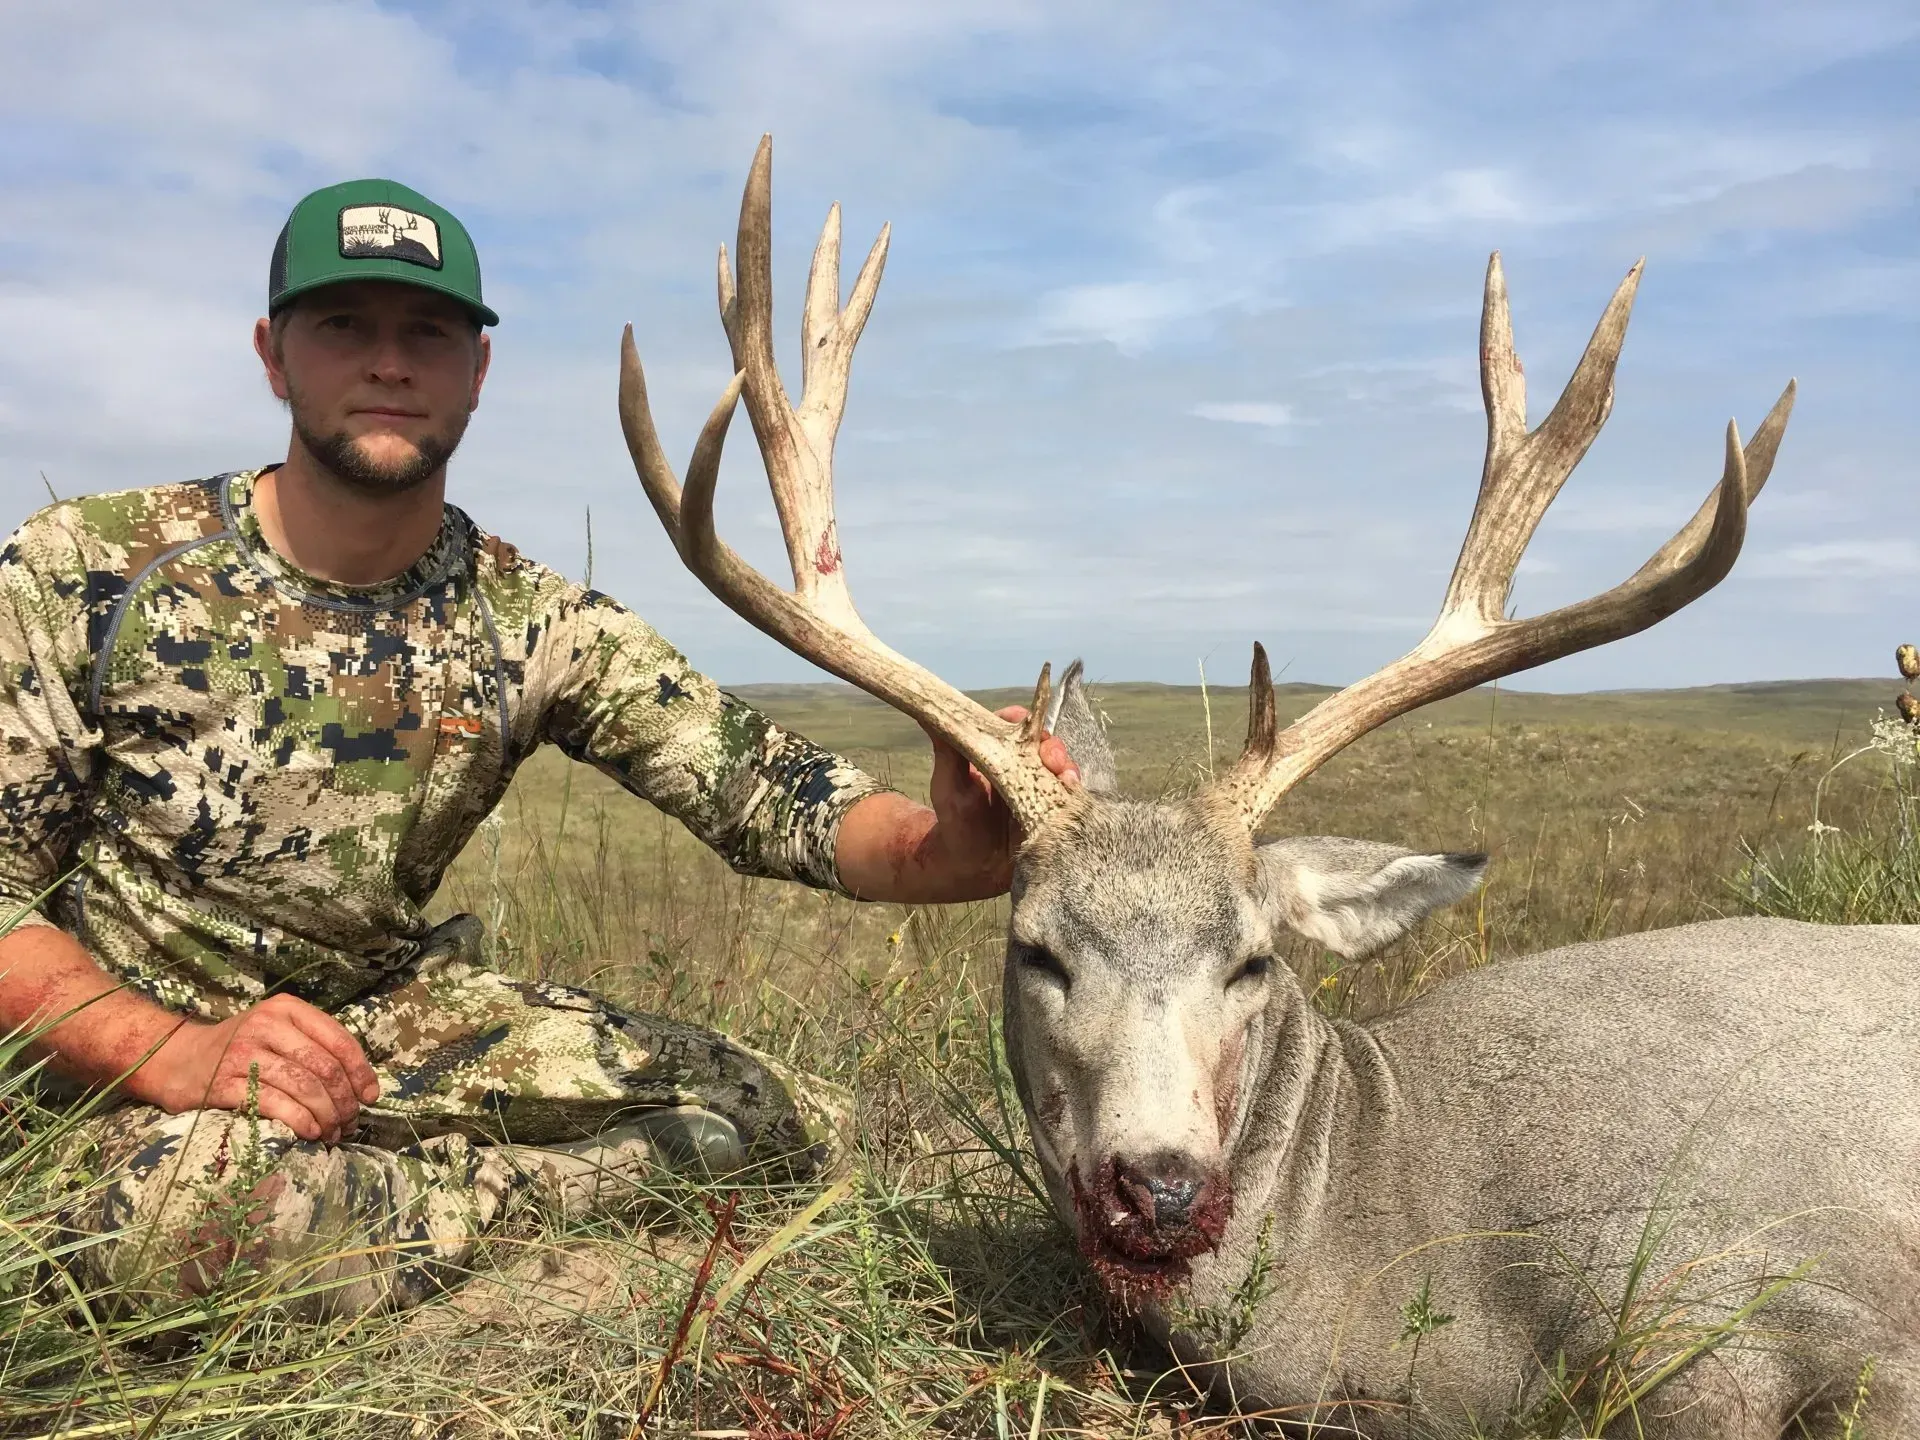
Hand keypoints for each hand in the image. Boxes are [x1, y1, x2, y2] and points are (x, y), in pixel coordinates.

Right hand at [136, 993, 380, 1143]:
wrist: (177, 1060)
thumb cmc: (239, 1049)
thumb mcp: (277, 1032)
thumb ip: (314, 1046)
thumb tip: (359, 1084)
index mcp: (286, 1009)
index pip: (338, 1039)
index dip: (360, 1071)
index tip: (370, 1096)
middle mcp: (266, 1025)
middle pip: (324, 1066)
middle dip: (345, 1099)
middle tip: (351, 1121)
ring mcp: (244, 1054)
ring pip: (303, 1086)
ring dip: (327, 1115)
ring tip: (334, 1132)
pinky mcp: (226, 1083)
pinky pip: (274, 1104)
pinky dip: (300, 1121)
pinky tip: (311, 1132)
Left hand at [915, 705, 1081, 893]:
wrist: (972, 865)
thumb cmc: (957, 820)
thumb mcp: (948, 783)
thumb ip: (946, 749)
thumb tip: (926, 712)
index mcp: (999, 750)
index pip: (1015, 724)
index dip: (1023, 720)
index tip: (1023, 723)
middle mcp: (1024, 763)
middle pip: (1046, 744)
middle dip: (1052, 746)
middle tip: (1052, 758)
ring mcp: (1042, 786)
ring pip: (1063, 767)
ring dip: (1068, 768)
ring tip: (1066, 778)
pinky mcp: (1055, 808)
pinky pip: (1070, 796)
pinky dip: (1074, 794)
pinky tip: (1072, 794)